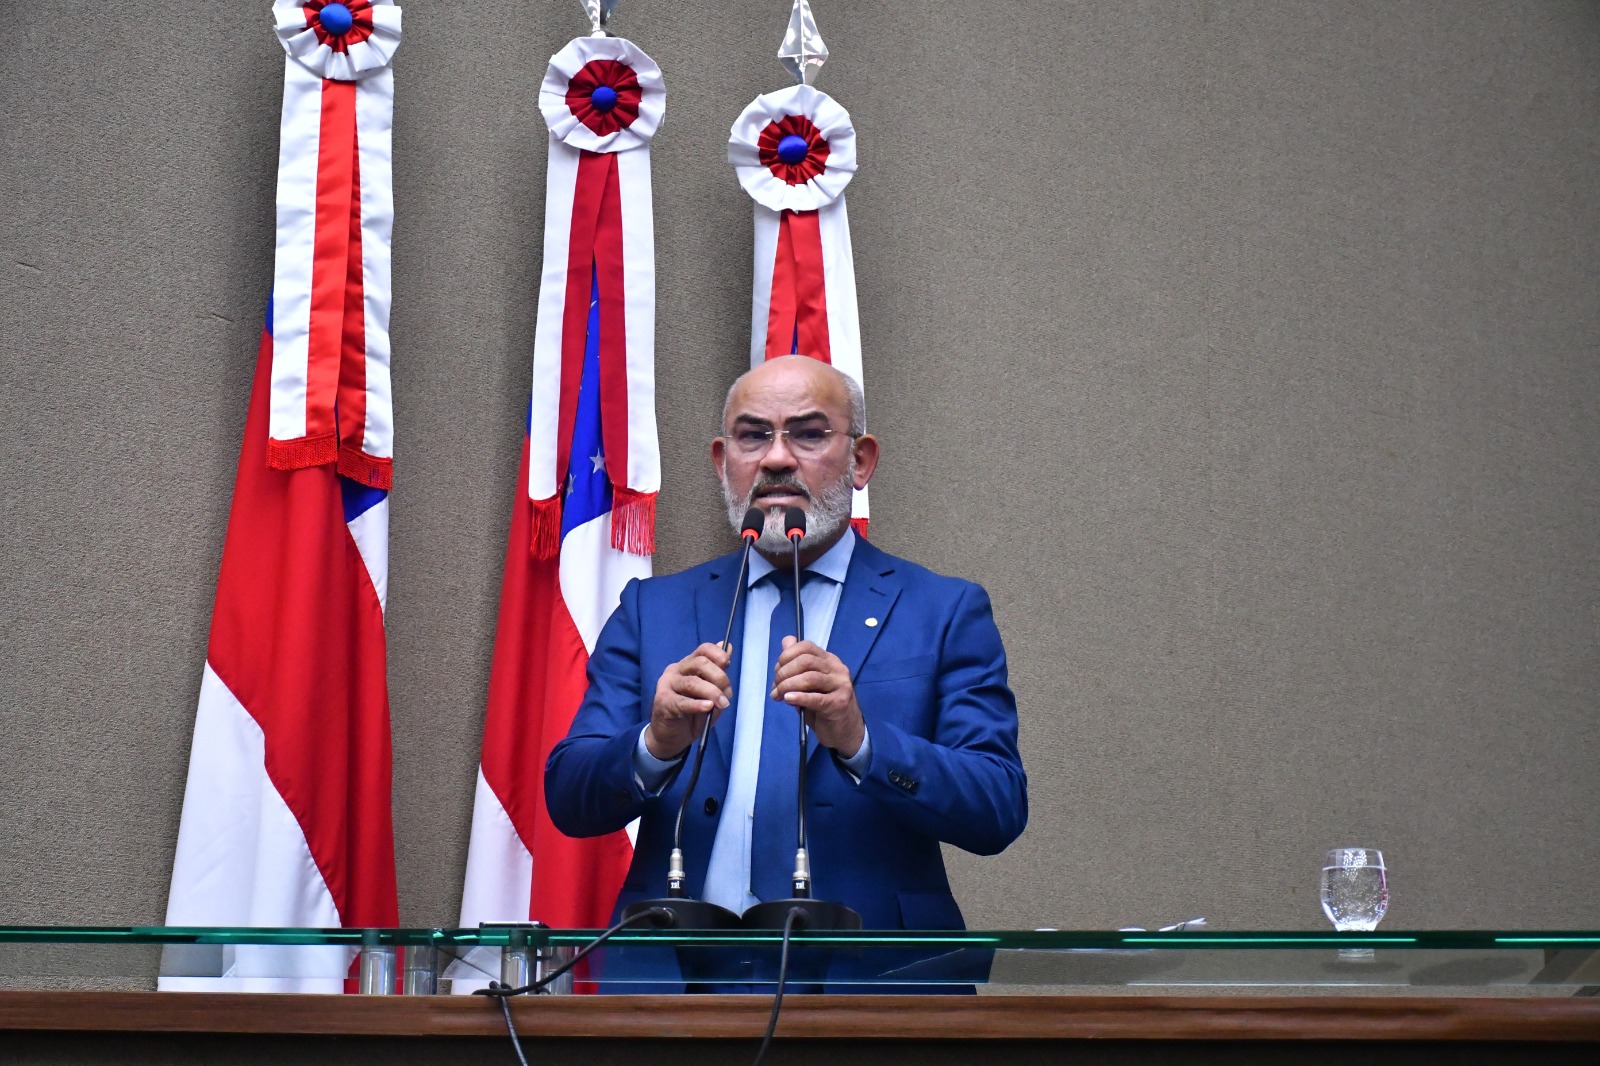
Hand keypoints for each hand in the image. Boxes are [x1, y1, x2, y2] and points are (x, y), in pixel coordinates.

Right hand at [648, 643, 731, 758]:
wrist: (671, 737)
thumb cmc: (692, 714)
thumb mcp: (710, 694)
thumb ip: (718, 673)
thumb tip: (728, 647)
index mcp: (687, 665)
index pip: (703, 649)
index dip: (718, 654)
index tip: (728, 665)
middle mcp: (675, 670)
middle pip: (700, 663)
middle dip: (719, 677)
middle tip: (728, 694)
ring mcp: (667, 685)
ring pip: (693, 682)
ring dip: (712, 692)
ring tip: (723, 704)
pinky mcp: (663, 702)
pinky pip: (683, 702)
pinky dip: (698, 704)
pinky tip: (708, 707)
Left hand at [771, 637, 865, 757]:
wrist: (844, 730)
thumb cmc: (823, 705)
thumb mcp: (808, 683)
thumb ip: (797, 663)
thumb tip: (786, 641)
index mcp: (829, 660)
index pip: (806, 647)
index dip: (787, 656)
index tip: (776, 671)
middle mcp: (837, 669)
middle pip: (806, 661)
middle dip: (784, 672)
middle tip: (775, 688)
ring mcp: (841, 685)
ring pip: (810, 678)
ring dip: (788, 686)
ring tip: (778, 696)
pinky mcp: (839, 703)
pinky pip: (816, 698)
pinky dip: (799, 697)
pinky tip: (788, 699)